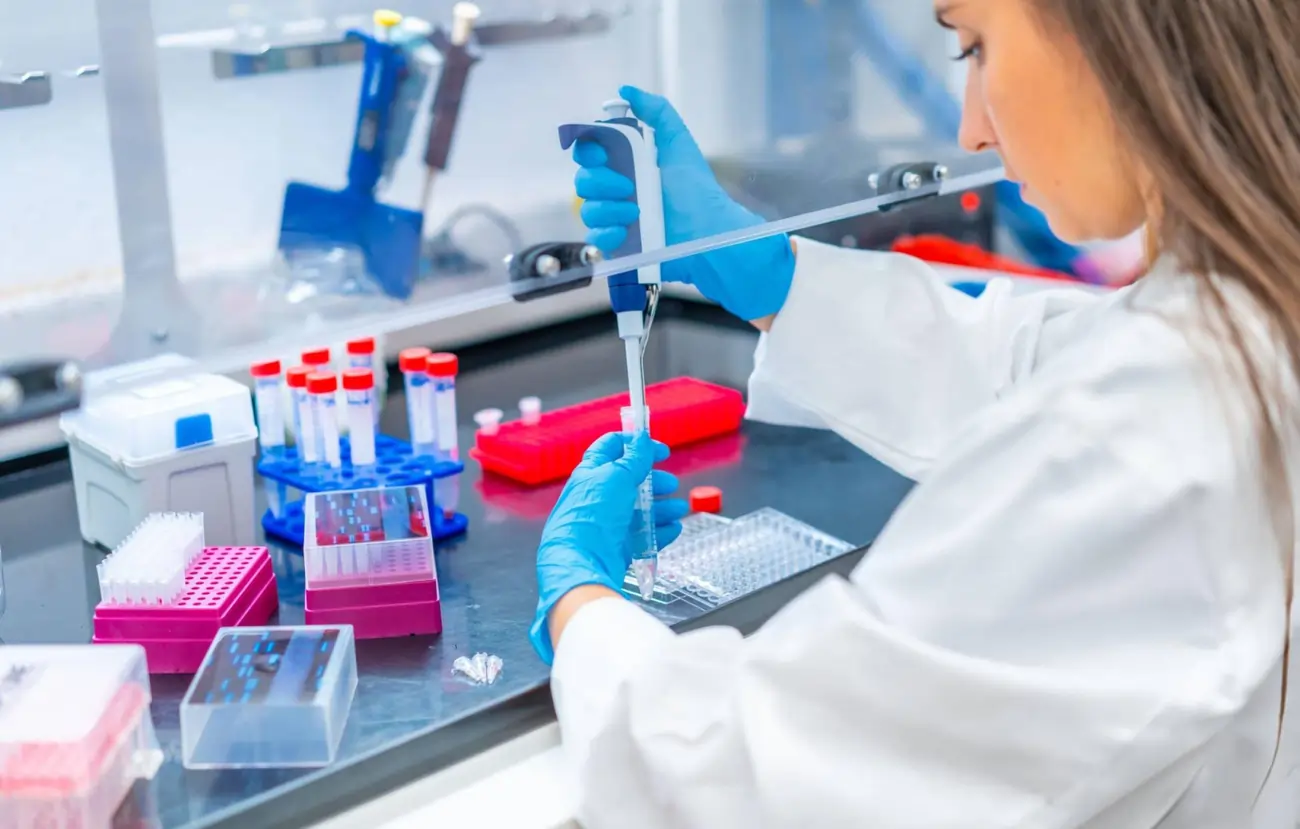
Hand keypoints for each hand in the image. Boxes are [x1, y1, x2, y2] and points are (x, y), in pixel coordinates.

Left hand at [530, 432, 688, 663]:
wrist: (583, 562)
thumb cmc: (594, 514)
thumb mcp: (617, 477)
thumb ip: (635, 458)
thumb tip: (642, 437)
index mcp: (592, 473)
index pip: (613, 447)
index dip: (638, 444)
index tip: (661, 451)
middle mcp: (599, 496)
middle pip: (631, 481)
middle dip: (655, 481)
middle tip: (670, 483)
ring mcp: (609, 522)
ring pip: (641, 509)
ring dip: (663, 507)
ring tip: (680, 509)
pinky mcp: (619, 545)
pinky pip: (644, 535)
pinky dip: (660, 530)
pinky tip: (674, 529)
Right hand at [574, 85, 796, 320]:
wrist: (706, 230)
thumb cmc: (695, 188)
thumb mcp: (678, 142)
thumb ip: (655, 111)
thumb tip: (625, 90)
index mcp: (626, 163)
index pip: (588, 152)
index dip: (588, 151)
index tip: (603, 155)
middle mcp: (617, 189)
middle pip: (583, 180)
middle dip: (601, 181)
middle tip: (629, 186)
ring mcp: (615, 217)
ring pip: (588, 209)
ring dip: (608, 208)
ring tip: (635, 211)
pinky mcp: (617, 245)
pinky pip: (595, 238)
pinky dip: (606, 234)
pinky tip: (625, 231)